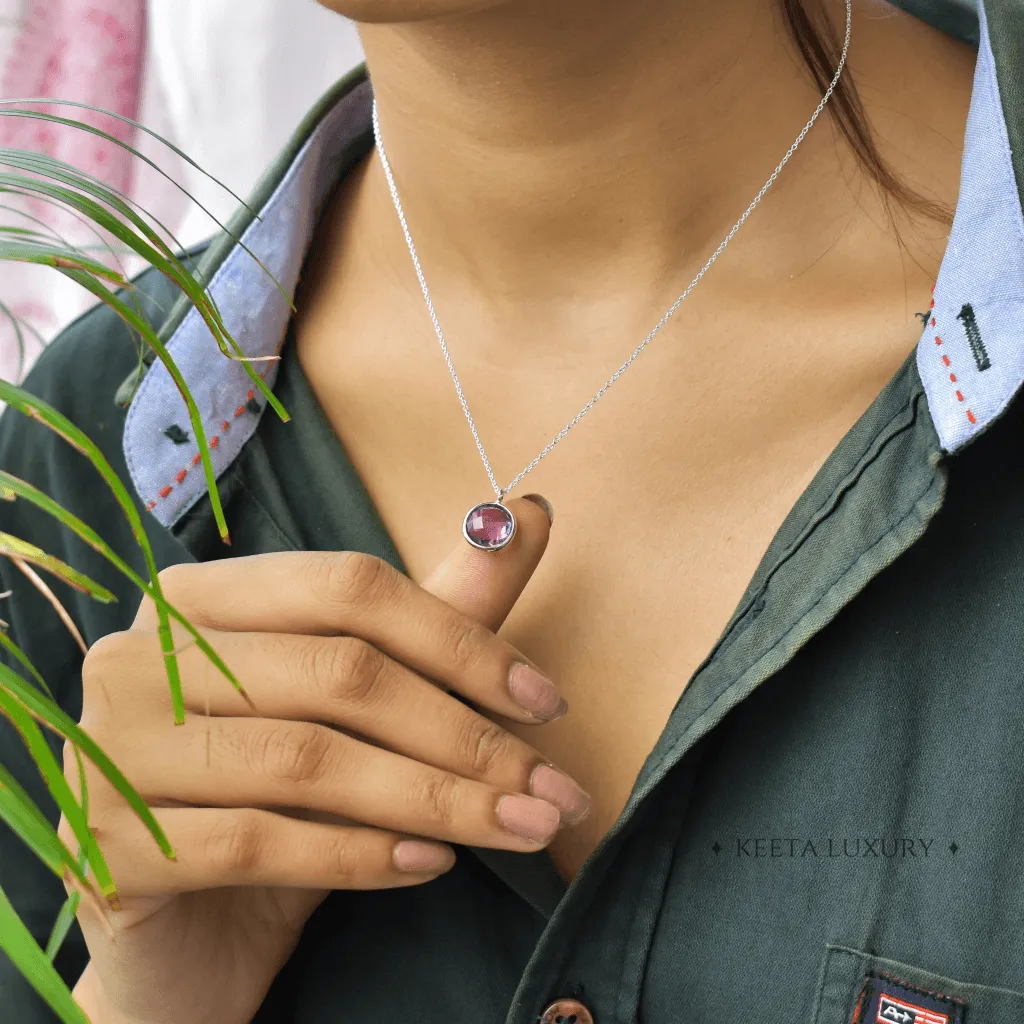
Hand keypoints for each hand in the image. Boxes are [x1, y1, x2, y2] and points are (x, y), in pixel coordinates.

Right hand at [61, 496, 583, 1023]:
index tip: (547, 702)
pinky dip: (362, 854)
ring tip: (519, 828)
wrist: (184, 934)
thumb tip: (531, 514)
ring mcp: (110, 749)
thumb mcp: (357, 707)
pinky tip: (430, 863)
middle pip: (340, 674)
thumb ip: (437, 615)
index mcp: (200, 597)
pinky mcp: (106, 846)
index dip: (460, 640)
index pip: (349, 587)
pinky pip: (258, 841)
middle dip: (467, 736)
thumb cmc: (276, 798)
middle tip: (553, 791)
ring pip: (309, 759)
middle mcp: (140, 656)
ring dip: (439, 799)